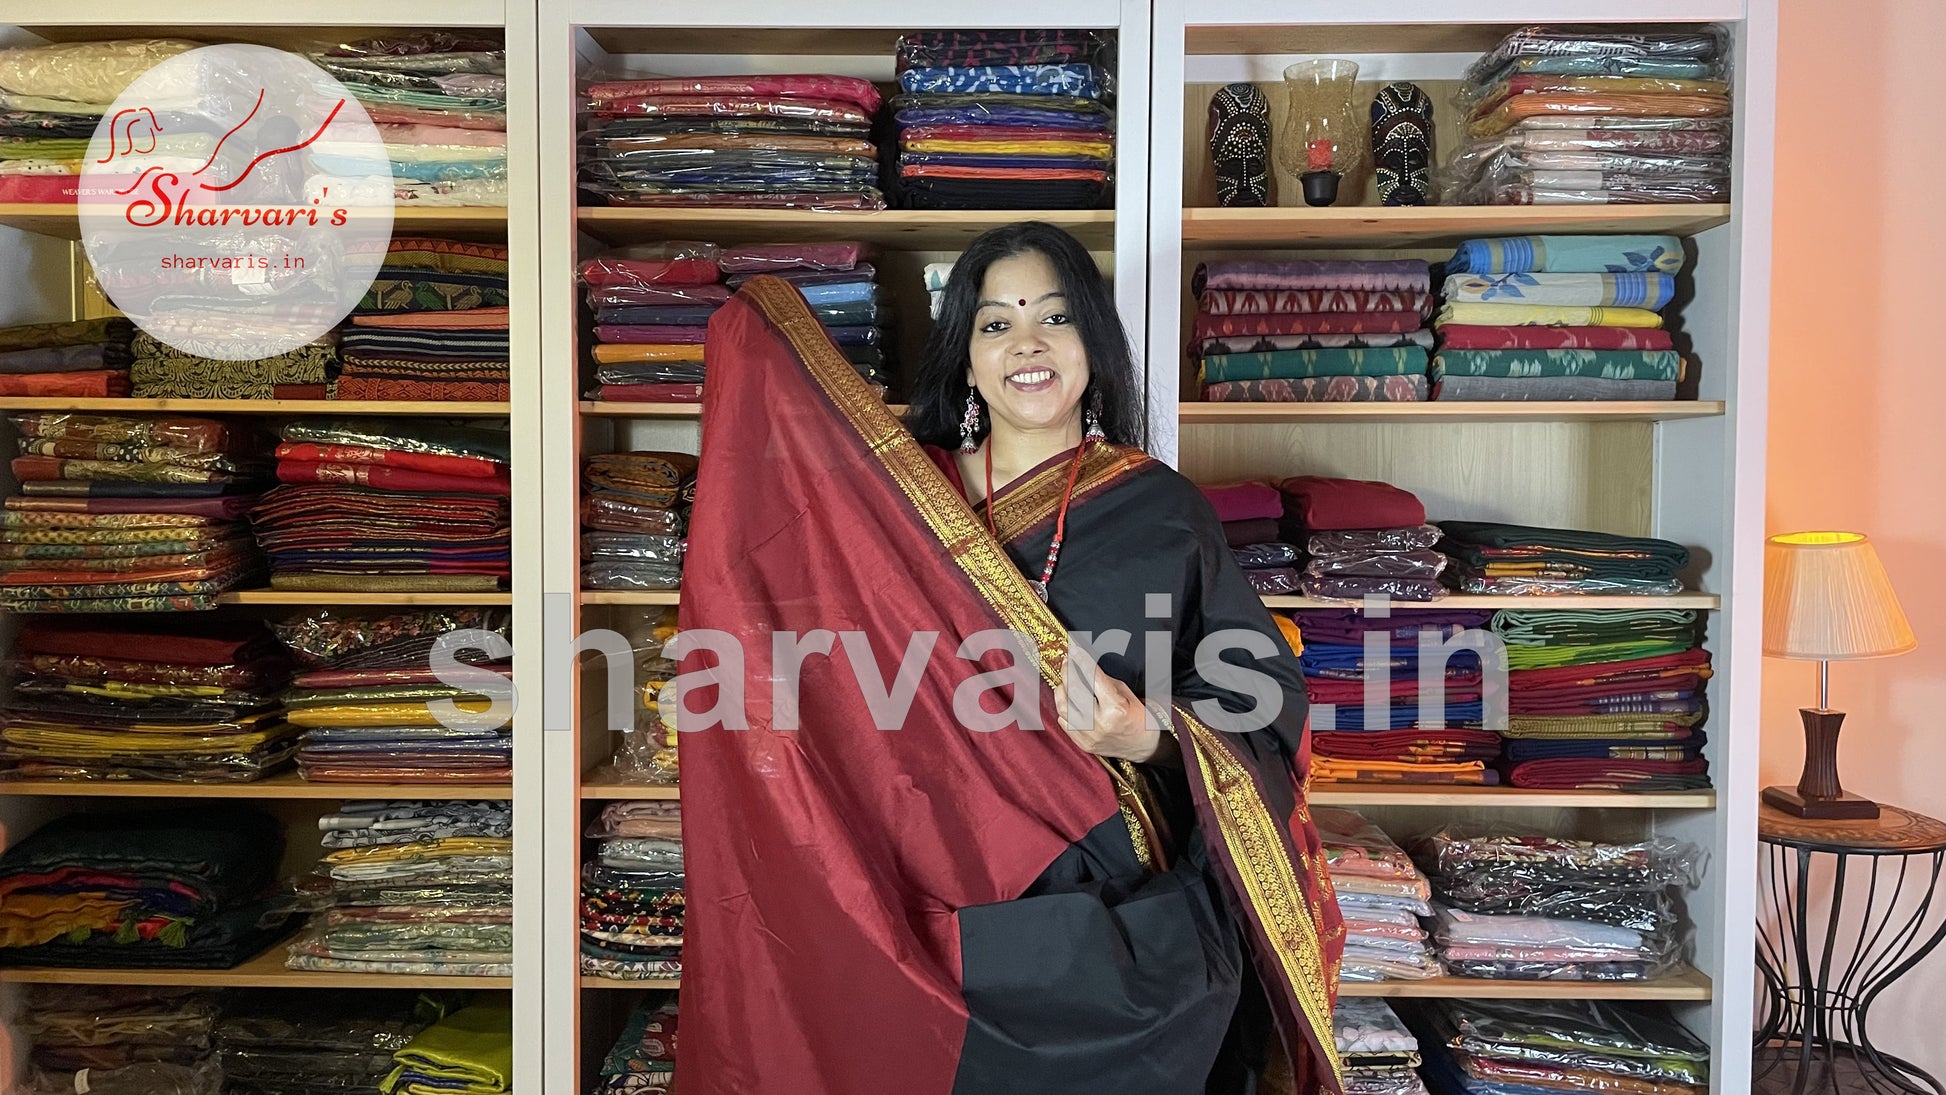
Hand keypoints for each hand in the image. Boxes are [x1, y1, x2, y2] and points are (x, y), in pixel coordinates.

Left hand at [1052, 645, 1168, 763]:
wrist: (1144, 746)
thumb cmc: (1139, 717)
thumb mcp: (1128, 694)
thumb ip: (1105, 682)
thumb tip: (1085, 667)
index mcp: (1116, 708)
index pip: (1093, 677)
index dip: (1082, 660)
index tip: (1074, 649)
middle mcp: (1100, 723)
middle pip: (1074, 690)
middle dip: (1068, 671)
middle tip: (1067, 661)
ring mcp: (1089, 736)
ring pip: (1063, 707)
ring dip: (1061, 689)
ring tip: (1065, 680)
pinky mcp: (1083, 744)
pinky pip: (1064, 722)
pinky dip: (1063, 708)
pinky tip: (1068, 700)